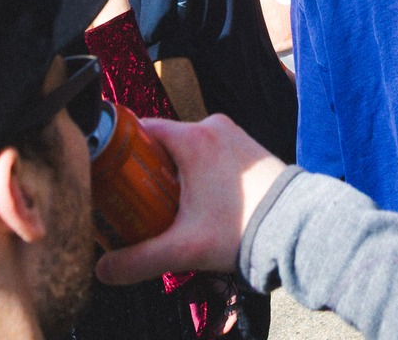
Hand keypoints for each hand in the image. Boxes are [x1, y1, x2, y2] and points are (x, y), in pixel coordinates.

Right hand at [95, 115, 284, 284]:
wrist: (294, 226)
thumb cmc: (241, 230)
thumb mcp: (184, 249)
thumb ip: (139, 260)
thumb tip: (102, 270)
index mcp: (194, 138)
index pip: (143, 130)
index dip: (121, 152)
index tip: (108, 177)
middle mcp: (212, 127)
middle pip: (163, 142)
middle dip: (146, 172)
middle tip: (134, 202)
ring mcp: (232, 134)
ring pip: (186, 149)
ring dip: (172, 175)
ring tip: (164, 209)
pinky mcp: (245, 147)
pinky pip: (208, 152)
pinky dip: (195, 173)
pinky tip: (194, 204)